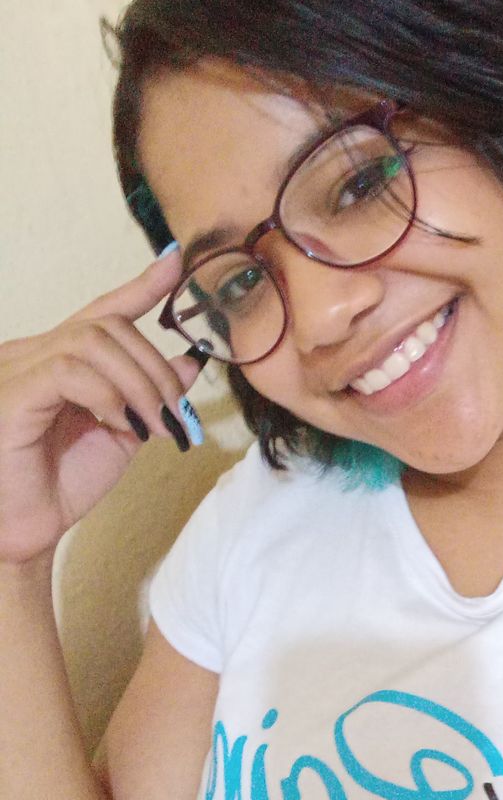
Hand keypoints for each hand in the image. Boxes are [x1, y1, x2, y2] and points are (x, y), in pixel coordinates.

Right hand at [0, 247, 200, 564]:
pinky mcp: (9, 394)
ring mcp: (15, 370)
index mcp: (58, 361)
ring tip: (152, 426)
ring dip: (138, 382)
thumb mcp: (122, 434)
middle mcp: (32, 355)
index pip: (100, 313)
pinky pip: (67, 370)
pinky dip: (106, 393)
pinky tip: (120, 423)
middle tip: (174, 414)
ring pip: (91, 342)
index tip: (175, 264)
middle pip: (107, 327)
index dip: (139, 287)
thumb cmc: (60, 485)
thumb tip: (188, 360)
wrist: (20, 534)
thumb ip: (150, 395)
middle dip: (154, 366)